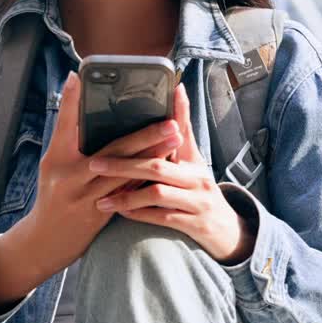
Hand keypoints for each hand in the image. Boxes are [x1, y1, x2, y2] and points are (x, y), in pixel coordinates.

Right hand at [20, 72, 183, 273]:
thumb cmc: (52, 194)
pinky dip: (146, 179)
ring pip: (126, 174)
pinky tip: (166, 168)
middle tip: (170, 121)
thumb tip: (76, 102)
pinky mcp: (99, 215)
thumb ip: (67, 139)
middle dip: (144, 135)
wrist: (44, 241)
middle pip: (112, 152)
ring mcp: (86, 197)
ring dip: (153, 156)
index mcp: (57, 159)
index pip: (64, 124)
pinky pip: (127, 194)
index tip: (79, 76)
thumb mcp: (52, 164)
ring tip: (175, 141)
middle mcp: (71, 176)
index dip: (72, 100)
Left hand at [86, 82, 257, 264]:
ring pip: (157, 194)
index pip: (180, 133)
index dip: (171, 114)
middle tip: (95, 164)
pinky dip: (140, 214)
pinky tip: (122, 212)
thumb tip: (176, 92)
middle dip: (124, 165)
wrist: (226, 230)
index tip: (162, 95)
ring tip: (101, 198)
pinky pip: (162, 218)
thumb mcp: (193, 163)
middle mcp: (198, 179)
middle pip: (158, 167)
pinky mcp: (193, 224)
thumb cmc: (200, 191)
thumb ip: (181, 133)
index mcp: (194, 161)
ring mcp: (197, 202)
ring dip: (127, 195)